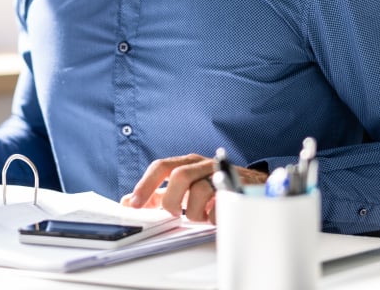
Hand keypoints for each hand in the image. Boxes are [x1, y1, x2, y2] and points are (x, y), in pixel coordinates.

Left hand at [120, 154, 269, 222]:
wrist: (251, 185)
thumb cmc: (212, 186)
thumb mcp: (184, 187)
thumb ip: (158, 194)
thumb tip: (129, 201)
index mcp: (186, 162)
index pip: (161, 167)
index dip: (145, 185)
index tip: (134, 204)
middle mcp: (202, 164)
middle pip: (180, 176)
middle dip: (172, 200)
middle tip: (172, 214)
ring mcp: (220, 174)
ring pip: (201, 191)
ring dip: (195, 212)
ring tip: (199, 217)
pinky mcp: (238, 187)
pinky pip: (221, 205)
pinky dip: (214, 217)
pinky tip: (214, 217)